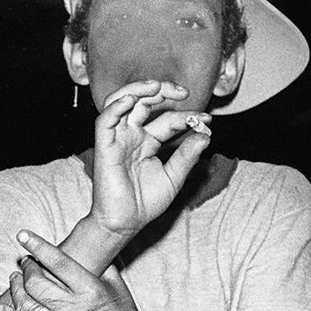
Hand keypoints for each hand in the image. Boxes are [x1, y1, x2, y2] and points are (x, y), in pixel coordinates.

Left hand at [7, 230, 150, 310]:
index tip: (23, 235)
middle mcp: (73, 309)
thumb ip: (97, 261)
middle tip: (25, 262)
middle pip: (36, 284)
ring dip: (15, 289)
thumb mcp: (114, 281)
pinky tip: (6, 307)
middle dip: (26, 269)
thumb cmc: (120, 310)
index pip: (58, 262)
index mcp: (90, 290)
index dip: (38, 247)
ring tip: (15, 279)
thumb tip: (81, 240)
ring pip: (25, 306)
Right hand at [88, 80, 211, 236]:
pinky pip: (105, 119)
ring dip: (138, 89)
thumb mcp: (174, 177)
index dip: (186, 116)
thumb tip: (204, 135)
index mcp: (148, 141)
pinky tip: (132, 100)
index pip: (168, 120)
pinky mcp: (104, 146)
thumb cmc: (146, 203)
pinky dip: (116, 106)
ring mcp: (118, 138)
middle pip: (144, 101)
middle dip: (163, 91)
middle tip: (183, 92)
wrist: (125, 223)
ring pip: (121, 101)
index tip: (206, 120)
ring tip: (157, 87)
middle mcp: (132, 135)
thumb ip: (187, 156)